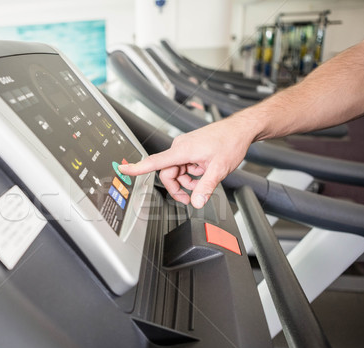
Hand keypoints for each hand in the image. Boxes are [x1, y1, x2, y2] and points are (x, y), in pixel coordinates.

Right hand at [119, 117, 253, 207]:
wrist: (240, 129)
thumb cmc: (230, 142)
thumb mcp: (219, 169)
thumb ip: (205, 187)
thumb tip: (196, 202)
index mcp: (182, 150)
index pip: (154, 161)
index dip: (137, 167)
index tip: (123, 169)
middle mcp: (180, 147)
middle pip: (167, 173)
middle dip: (178, 186)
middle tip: (191, 197)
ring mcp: (184, 147)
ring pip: (176, 171)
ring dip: (187, 180)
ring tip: (204, 180)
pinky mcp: (189, 148)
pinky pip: (183, 165)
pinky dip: (191, 173)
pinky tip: (204, 172)